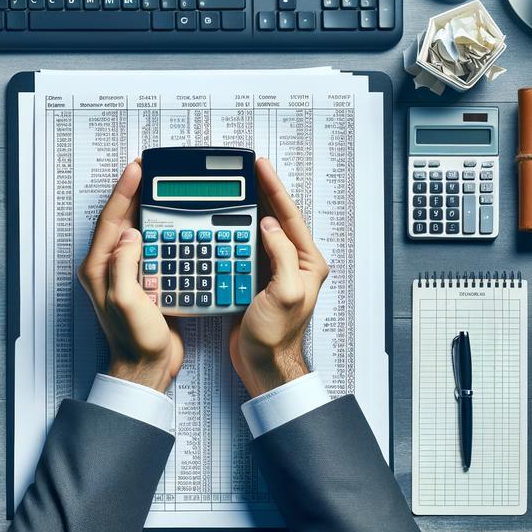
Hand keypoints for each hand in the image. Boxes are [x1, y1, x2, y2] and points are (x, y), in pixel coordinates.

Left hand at [78, 161, 183, 391]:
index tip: (136, 170)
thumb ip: (124, 265)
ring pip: (135, 230)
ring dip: (147, 210)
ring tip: (159, 190)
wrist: (148, 366)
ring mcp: (124, 273)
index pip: (110, 220)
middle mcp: (108, 267)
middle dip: (133, 194)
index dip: (123, 191)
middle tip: (148, 172)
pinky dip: (160, 232)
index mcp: (98, 268)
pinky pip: (149, 247)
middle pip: (120, 220)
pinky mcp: (140, 280)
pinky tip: (172, 224)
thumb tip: (131, 235)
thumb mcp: (127, 301)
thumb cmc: (135, 341)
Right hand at [229, 158, 328, 396]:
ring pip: (258, 230)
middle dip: (261, 192)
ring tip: (234, 188)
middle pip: (276, 217)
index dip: (274, 189)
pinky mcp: (257, 279)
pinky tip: (223, 223)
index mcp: (307, 262)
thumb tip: (270, 225)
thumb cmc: (278, 336)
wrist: (263, 364)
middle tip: (246, 170)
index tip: (261, 167)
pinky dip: (232, 234)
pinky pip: (244, 248)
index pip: (290, 216)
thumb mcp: (286, 292)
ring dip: (244, 210)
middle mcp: (294, 263)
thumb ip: (280, 255)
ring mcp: (275, 270)